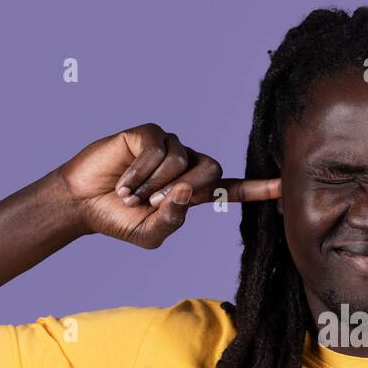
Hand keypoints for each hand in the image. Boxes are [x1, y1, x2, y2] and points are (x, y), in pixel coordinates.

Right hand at [55, 123, 279, 248]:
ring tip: (131, 194)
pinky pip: (157, 149)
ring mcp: (168, 146)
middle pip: (212, 168)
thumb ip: (172, 220)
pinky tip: (123, 181)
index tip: (285, 186)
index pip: (233, 188)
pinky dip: (139, 171)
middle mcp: (186, 164)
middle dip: (184, 189)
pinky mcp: (147, 134)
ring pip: (182, 159)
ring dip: (154, 183)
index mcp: (194, 191)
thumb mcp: (150, 233)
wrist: (83, 203)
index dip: (258, 188)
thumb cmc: (119, 219)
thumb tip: (186, 190)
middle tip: (152, 202)